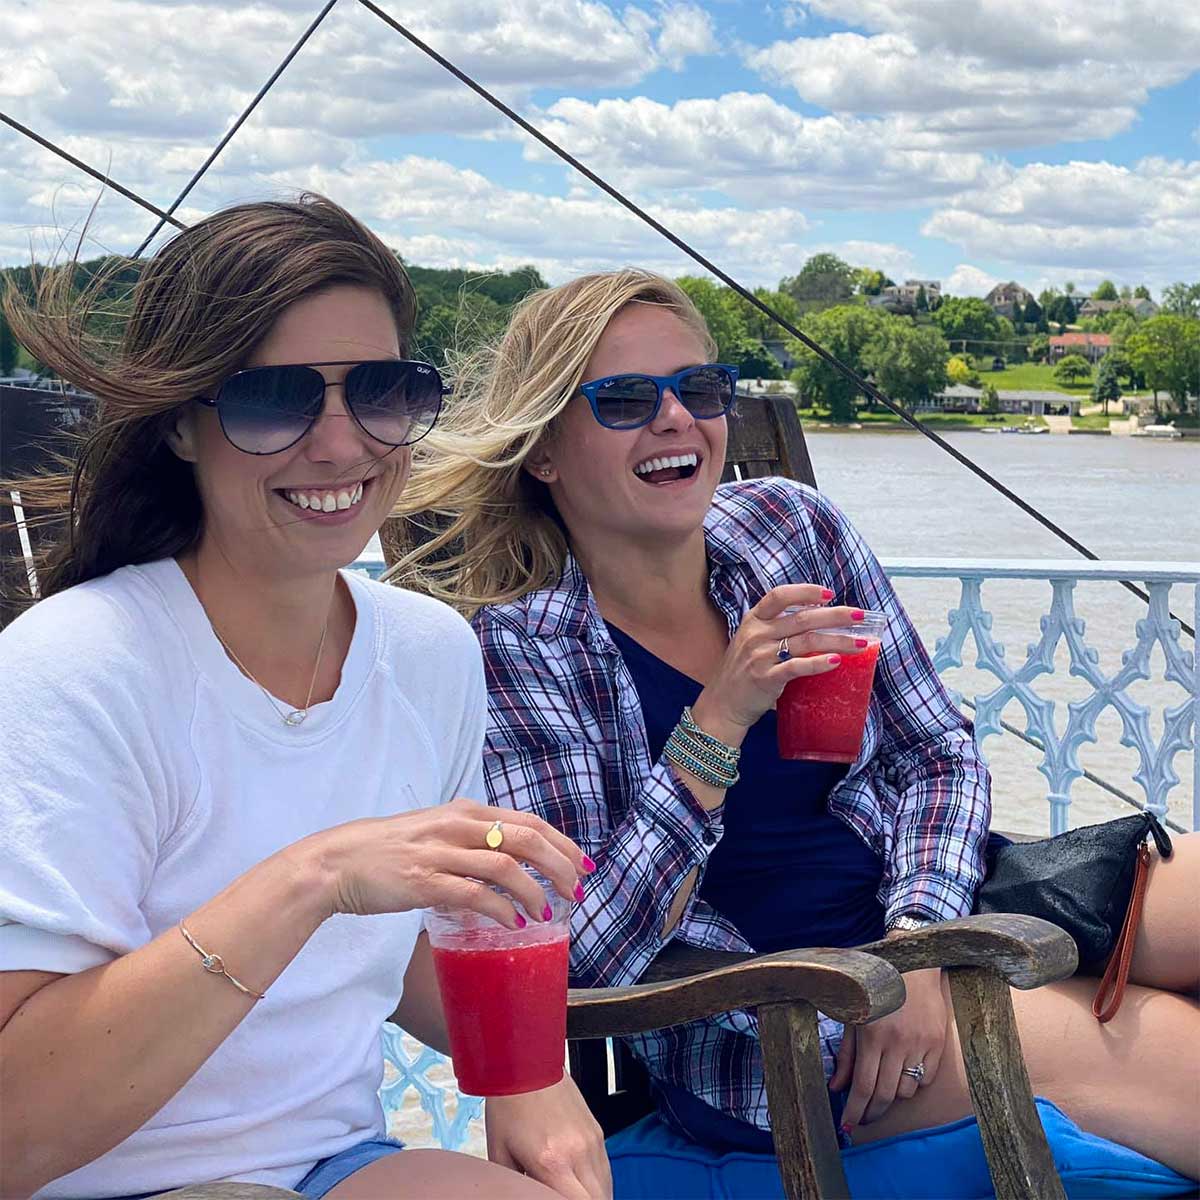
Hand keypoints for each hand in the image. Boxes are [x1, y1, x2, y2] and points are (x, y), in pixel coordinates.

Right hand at [300, 798, 588, 927]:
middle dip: (559, 864)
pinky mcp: (424, 880)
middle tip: (576, 890)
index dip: (561, 843)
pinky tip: (511, 922)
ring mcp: (441, 852)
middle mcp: (458, 825)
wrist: (338, 862)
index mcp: (465, 812)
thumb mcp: (437, 832)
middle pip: (525, 838)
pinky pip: (473, 894)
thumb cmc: (389, 851)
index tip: (582, 864)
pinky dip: (498, 908)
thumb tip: (509, 864)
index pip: (528, 821)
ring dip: (533, 890)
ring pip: (504, 865)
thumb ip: (471, 841)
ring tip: (545, 912)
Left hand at [485, 1074, 611, 1199]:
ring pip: (606, 1186)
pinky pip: (605, 1167)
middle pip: (598, 1199)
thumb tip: (524, 1192)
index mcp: (552, 1163)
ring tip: (576, 1195)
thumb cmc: (509, 1103)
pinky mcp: (596, 1130)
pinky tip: (583, 1184)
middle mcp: (578, 1153)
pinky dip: (598, 1181)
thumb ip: (514, 1184)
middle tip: (568, 1198)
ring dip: (594, 1196)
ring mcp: (591, 1140)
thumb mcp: (500, 1153)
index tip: (558, 1199)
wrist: (526, 1062)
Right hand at [692, 584, 869, 735]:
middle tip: (860, 616)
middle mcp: (757, 634)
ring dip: (837, 641)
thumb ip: (776, 628)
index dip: (805, 592)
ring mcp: (761, 656)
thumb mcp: (751, 641)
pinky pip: (797, 667)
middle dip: (836, 616)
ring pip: (807, 641)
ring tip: (860, 644)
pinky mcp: (766, 679)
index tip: (829, 594)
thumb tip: (816, 619)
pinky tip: (836, 661)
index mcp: (753, 620)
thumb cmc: (742, 671)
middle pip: (802, 618)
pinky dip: (818, 663)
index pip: (779, 596)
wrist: (723, 703)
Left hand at [831, 966, 948, 1130]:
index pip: (863, 1086)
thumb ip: (846, 1055)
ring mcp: (920, 1044)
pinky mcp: (938, 1043)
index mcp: (872, 1034)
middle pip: (885, 1094)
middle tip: (863, 1118)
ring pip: (906, 1090)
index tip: (848, 1127)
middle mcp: (897, 1042)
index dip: (855, 1112)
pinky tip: (903, 1071)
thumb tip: (837, 1088)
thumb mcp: (853, 1017)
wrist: (911, 963)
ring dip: (892, 1095)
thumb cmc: (874, 990)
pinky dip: (913, 1082)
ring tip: (882, 1086)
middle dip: (872, 1112)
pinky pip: (926, 1079)